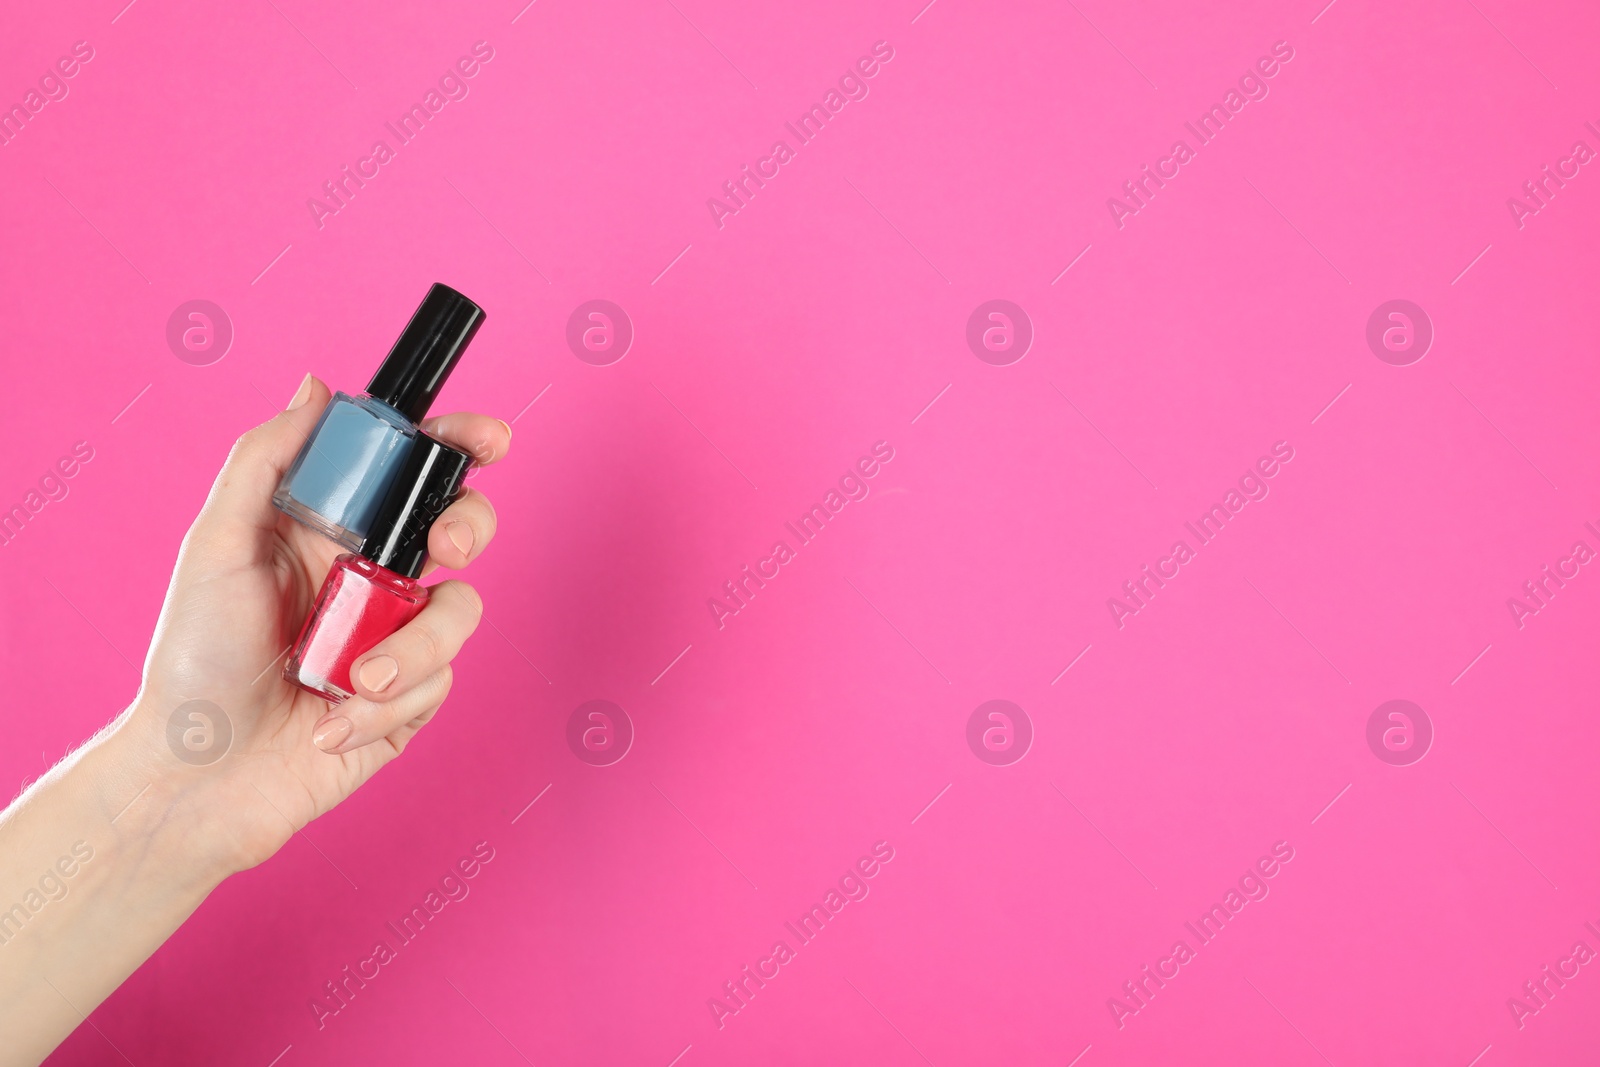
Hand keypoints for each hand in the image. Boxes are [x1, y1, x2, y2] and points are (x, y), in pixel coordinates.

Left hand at [108, 373, 509, 878]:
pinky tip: (331, 728)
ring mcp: (399, 638)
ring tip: (347, 682)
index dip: (458, 444)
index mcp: (334, 531)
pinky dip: (384, 707)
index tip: (488, 438)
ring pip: (460, 612)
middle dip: (468, 526)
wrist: (201, 778)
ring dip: (410, 649)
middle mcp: (375, 578)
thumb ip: (266, 461)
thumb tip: (317, 388)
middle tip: (444, 545)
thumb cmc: (195, 662)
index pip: (410, 471)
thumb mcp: (216, 546)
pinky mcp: (412, 699)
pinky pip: (439, 683)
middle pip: (462, 525)